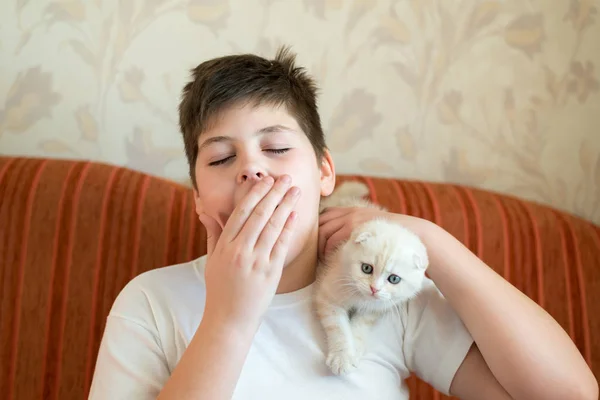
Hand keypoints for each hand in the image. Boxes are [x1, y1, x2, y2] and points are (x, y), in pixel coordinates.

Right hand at [198, 175, 299, 333]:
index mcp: (224, 246)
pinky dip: (288, 228)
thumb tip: (206, 210)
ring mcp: (256, 261)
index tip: (265, 180)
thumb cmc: (220, 290)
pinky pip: (281, 245)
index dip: (254, 194)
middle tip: (284, 178)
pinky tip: (295, 214)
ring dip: (285, 205)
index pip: (241, 213)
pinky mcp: (270, 272)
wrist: (229, 320)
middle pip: (259, 215)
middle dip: (274, 193)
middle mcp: (239, 251)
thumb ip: (213, 234)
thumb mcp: (212, 260)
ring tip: (294, 190)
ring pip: (272, 226)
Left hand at [318, 207, 430, 258]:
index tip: (319, 242)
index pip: (326, 214)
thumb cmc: (392, 235)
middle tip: (318, 254)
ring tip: (323, 259)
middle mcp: (350, 212)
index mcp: (353, 209)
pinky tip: (332, 259)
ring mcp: (352, 220)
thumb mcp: (372, 225)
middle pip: (321, 223)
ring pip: (323, 233)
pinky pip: (333, 240)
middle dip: (315, 239)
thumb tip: (344, 238)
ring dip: (320, 247)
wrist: (411, 232)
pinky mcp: (354, 230)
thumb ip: (358, 228)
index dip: (318, 227)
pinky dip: (328, 251)